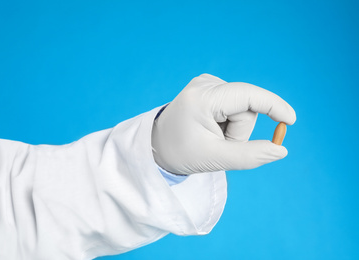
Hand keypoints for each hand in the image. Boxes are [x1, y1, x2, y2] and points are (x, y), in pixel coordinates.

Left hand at [151, 73, 295, 174]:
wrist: (158, 145)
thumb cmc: (181, 153)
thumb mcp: (215, 158)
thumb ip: (250, 156)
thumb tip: (281, 150)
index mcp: (202, 98)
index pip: (247, 96)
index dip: (273, 106)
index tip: (291, 120)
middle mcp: (204, 84)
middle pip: (246, 108)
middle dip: (240, 131)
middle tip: (217, 144)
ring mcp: (206, 84)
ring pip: (243, 108)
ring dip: (234, 128)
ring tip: (211, 136)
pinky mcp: (210, 88)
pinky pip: (235, 106)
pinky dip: (229, 121)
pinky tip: (211, 127)